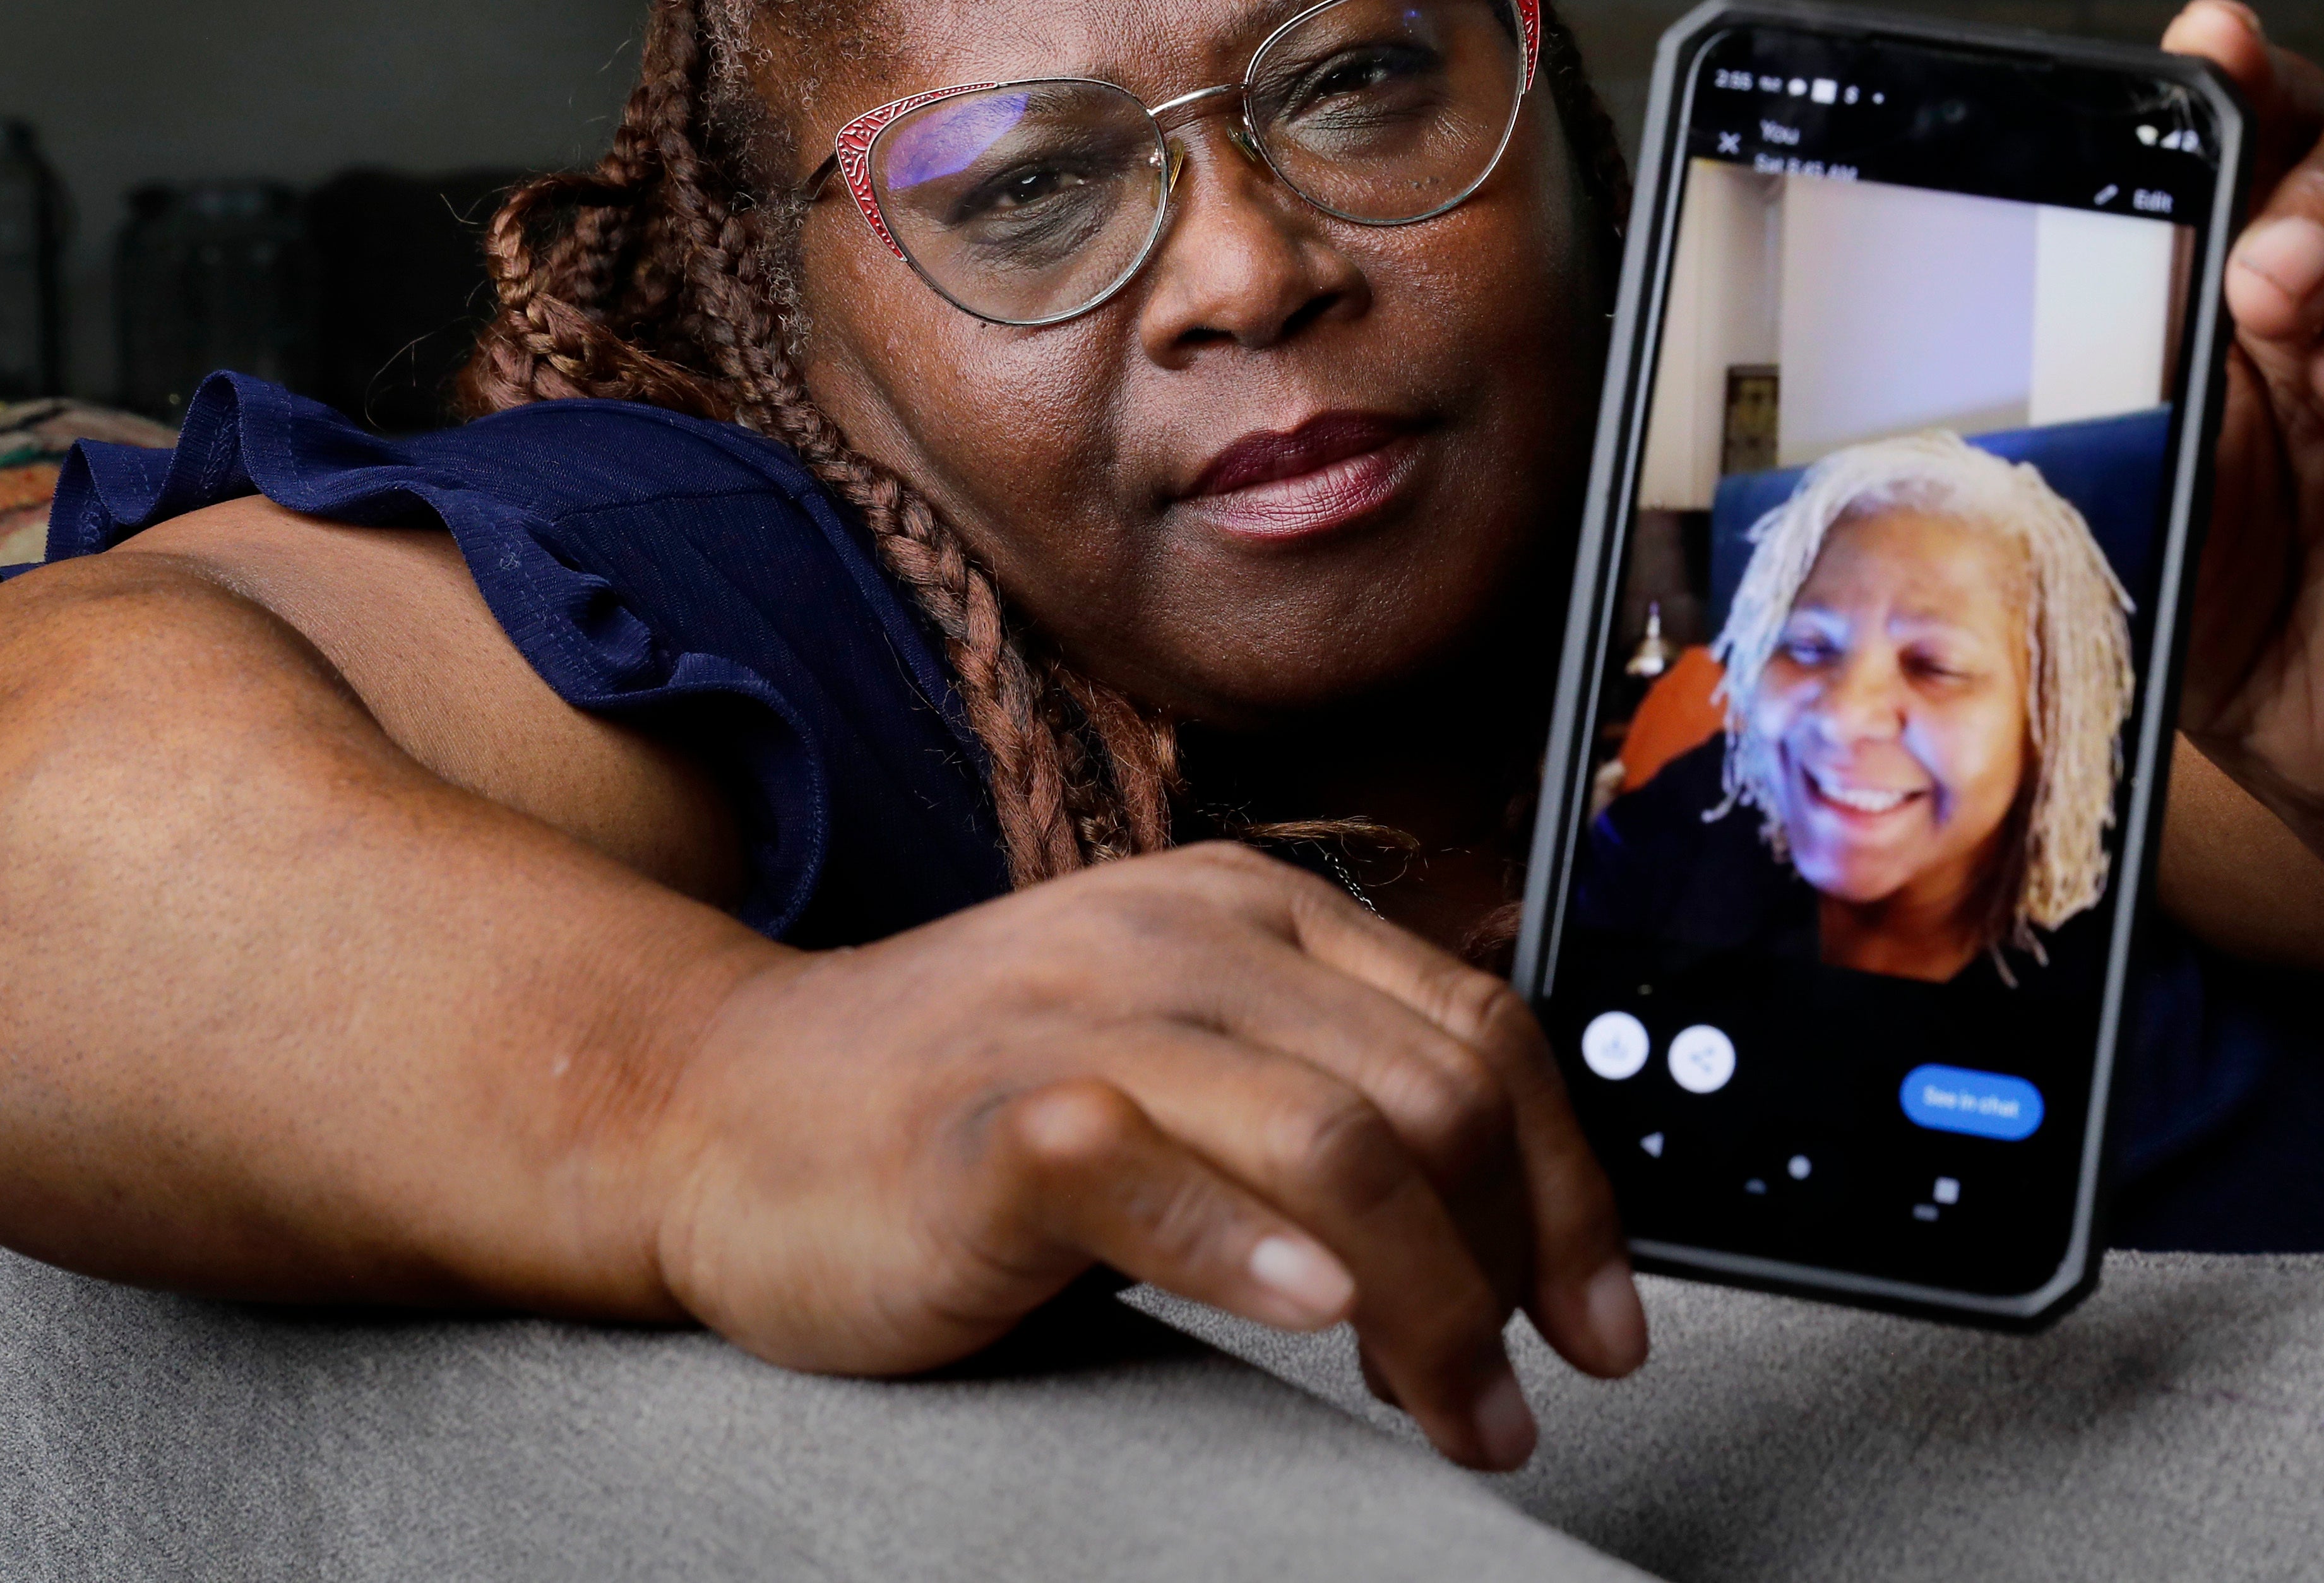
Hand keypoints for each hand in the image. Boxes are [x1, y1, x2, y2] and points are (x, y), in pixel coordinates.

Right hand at [639, 844, 1646, 1469]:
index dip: (1572, 1192)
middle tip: (1514, 1405)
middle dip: (1515, 1273)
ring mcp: (1080, 1018)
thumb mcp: (1181, 1052)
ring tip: (1451, 1411)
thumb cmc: (966, 1107)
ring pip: (1337, 1139)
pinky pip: (1149, 1169)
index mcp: (1253, 911)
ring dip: (1430, 1303)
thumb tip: (1516, 1207)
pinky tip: (1312, 1323)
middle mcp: (1183, 940)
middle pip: (1436, 1099)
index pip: (1486, 1035)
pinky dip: (1250, 1251)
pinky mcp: (989, 1120)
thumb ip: (1327, 1083)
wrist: (719, 1106)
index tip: (1603, 1324)